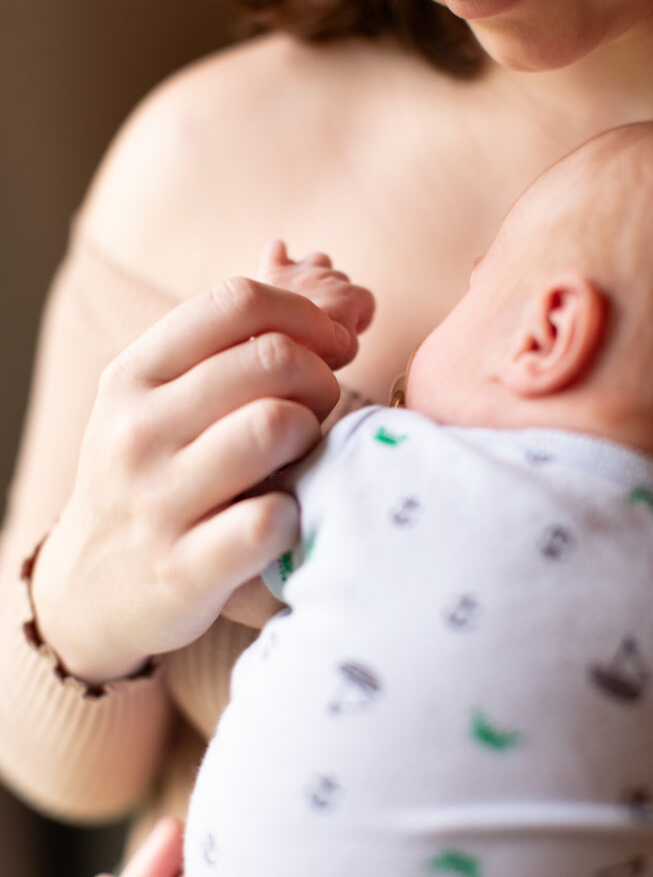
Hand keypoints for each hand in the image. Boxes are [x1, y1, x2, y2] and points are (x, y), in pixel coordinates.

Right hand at [32, 248, 373, 682]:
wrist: (90, 590)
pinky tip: (284, 519)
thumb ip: (227, 350)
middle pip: (271, 358)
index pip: (236, 301)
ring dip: (311, 437)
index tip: (333, 344)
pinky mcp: (184, 570)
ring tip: (300, 456)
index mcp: (133, 376)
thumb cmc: (147, 479)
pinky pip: (272, 520)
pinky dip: (296, 516)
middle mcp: (137, 431)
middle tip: (320, 407)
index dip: (306, 314)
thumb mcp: (154, 404)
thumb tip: (337, 286)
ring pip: (276, 426)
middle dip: (322, 376)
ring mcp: (157, 501)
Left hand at [258, 239, 374, 367]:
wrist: (273, 339)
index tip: (345, 334)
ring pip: (317, 260)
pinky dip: (277, 256)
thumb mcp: (345, 354)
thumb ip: (352, 341)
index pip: (367, 302)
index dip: (358, 320)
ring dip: (315, 274)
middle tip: (322, 322)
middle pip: (342, 280)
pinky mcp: (272, 270)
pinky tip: (277, 269)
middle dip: (336, 298)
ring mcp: (299, 271)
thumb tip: (345, 334)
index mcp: (349, 298)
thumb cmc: (310, 350)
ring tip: (305, 296)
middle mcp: (327, 277)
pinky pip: (276, 250)